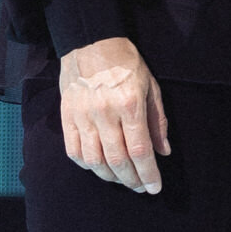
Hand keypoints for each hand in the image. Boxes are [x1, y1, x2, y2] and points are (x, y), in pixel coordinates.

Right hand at [59, 37, 170, 192]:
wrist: (92, 43)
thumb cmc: (127, 64)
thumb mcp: (152, 88)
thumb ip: (158, 122)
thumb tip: (163, 152)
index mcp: (130, 105)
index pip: (140, 151)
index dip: (148, 174)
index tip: (155, 188)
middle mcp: (105, 114)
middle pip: (118, 160)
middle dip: (131, 180)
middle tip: (140, 187)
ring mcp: (83, 116)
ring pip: (94, 161)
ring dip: (110, 177)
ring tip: (122, 179)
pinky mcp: (67, 117)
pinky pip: (74, 151)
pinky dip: (87, 165)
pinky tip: (99, 167)